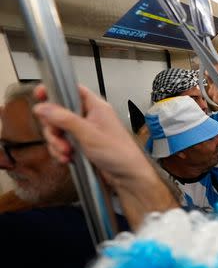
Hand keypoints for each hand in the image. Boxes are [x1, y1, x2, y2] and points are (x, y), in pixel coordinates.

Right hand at [32, 85, 151, 185]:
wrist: (128, 177)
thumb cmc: (119, 153)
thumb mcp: (89, 134)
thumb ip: (65, 119)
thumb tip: (43, 107)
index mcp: (96, 106)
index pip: (72, 89)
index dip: (55, 90)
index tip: (40, 96)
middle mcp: (89, 117)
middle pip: (59, 113)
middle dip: (54, 128)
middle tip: (59, 138)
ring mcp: (84, 132)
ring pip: (58, 131)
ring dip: (57, 143)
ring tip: (67, 153)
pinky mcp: (81, 145)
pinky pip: (62, 144)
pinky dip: (61, 152)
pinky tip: (68, 159)